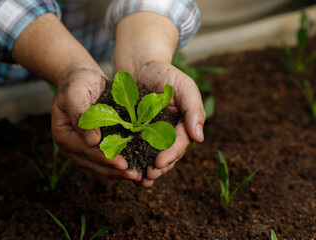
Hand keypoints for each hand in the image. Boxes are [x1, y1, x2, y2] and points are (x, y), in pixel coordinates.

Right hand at [51, 68, 141, 180]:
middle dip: (114, 171)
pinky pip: (107, 157)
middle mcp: (72, 145)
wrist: (83, 78)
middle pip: (93, 163)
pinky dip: (120, 163)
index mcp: (63, 135)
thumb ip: (80, 115)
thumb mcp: (75, 94)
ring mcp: (83, 146)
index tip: (123, 164)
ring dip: (118, 172)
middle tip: (134, 175)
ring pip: (101, 164)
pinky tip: (136, 167)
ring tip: (138, 177)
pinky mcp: (95, 144)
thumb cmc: (78, 83)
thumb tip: (91, 142)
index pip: (85, 151)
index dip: (104, 159)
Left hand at [130, 62, 205, 186]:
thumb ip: (194, 109)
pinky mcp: (135, 132)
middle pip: (167, 154)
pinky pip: (135, 148)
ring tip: (141, 181)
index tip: (159, 162)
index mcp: (182, 124)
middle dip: (160, 167)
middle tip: (149, 176)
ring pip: (152, 156)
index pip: (180, 143)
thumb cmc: (165, 73)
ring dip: (148, 169)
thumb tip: (199, 138)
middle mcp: (168, 132)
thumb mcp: (184, 86)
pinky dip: (133, 159)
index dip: (171, 155)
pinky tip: (128, 169)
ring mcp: (151, 133)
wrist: (139, 65)